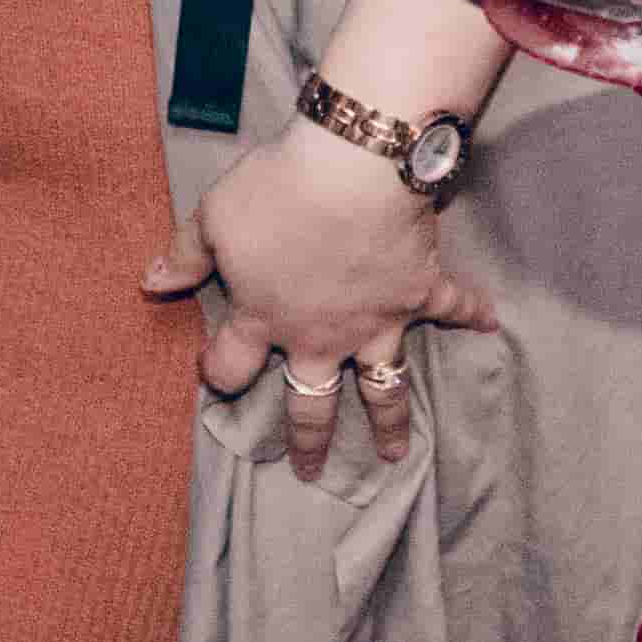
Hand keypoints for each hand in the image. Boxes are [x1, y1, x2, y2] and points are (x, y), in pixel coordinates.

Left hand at [159, 122, 497, 481]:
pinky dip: (473, 313)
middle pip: (311, 403)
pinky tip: (491, 324)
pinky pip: (451, 308)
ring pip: (382, 386)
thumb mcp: (214, 217)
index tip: (213, 375)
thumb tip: (150, 283)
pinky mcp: (418, 292)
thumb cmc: (276, 191)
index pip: (232, 365)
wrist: (353, 169)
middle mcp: (319, 336)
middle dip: (308, 440)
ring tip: (395, 455)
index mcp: (264, 318)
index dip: (218, 372)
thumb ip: (184, 255)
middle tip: (308, 472)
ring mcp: (374, 321)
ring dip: (390, 421)